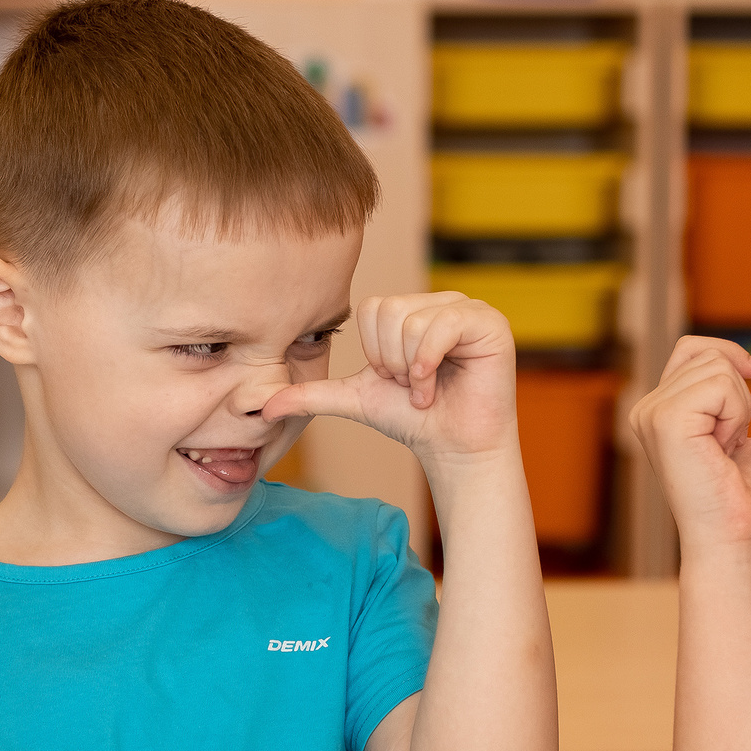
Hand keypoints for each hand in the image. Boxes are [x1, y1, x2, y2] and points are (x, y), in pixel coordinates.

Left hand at [263, 293, 518, 466]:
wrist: (452, 449)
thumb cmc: (411, 420)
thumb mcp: (354, 400)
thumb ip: (311, 395)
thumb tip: (261, 407)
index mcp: (411, 309)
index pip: (371, 309)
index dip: (374, 353)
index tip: (394, 379)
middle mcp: (440, 301)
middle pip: (389, 312)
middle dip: (392, 362)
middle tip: (412, 384)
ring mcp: (467, 308)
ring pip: (411, 322)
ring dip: (411, 369)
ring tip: (427, 387)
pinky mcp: (488, 322)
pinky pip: (441, 327)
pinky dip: (429, 366)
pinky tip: (437, 387)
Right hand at [625, 337, 750, 553]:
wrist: (735, 532)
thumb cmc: (744, 498)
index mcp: (660, 410)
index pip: (691, 348)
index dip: (727, 352)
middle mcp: (647, 409)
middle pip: (709, 354)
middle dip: (738, 394)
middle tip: (730, 442)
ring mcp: (652, 414)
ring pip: (717, 367)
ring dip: (738, 408)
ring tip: (724, 448)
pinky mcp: (666, 421)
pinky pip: (718, 385)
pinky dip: (735, 414)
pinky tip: (721, 448)